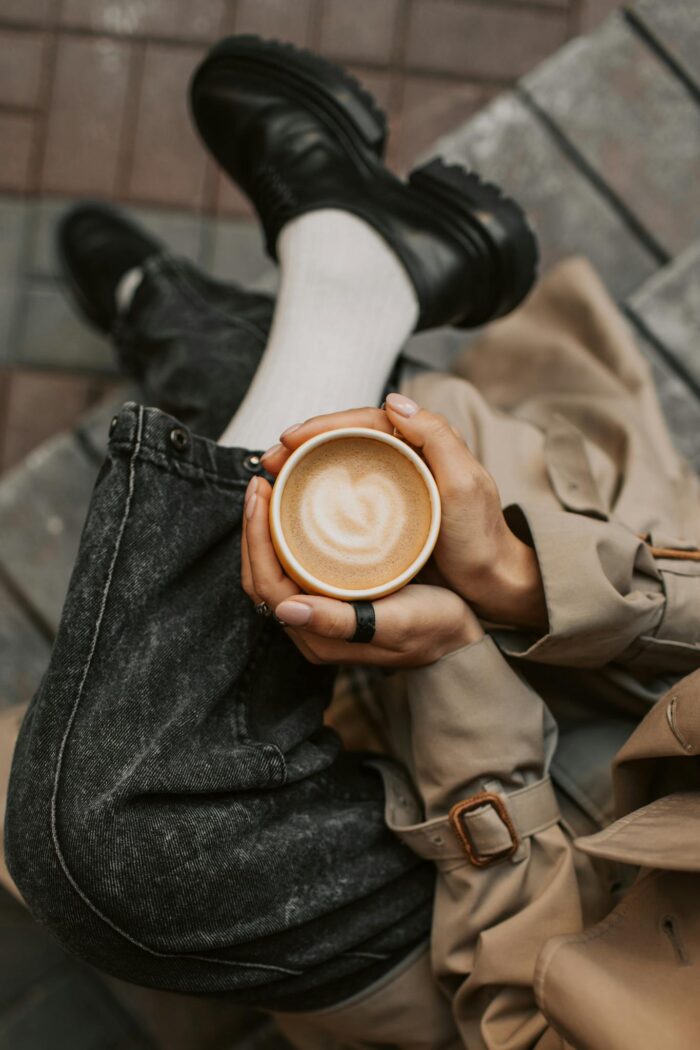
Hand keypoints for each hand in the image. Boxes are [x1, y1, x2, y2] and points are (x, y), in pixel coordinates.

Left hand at [241, 475, 482, 667]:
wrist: (462, 639)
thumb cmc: (436, 628)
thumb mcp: (396, 624)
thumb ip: (341, 622)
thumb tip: (285, 610)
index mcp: (317, 637)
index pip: (266, 584)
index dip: (255, 537)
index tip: (260, 492)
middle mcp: (309, 628)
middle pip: (262, 575)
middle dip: (254, 528)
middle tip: (260, 480)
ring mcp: (318, 614)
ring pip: (275, 569)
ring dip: (266, 530)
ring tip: (272, 487)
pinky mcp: (332, 599)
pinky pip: (295, 566)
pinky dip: (286, 536)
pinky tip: (295, 508)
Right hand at [261, 399, 546, 630]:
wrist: (496, 582)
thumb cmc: (481, 538)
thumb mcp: (465, 485)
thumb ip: (436, 438)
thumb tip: (393, 401)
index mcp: (424, 441)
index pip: (363, 420)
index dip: (321, 425)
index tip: (288, 439)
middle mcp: (408, 456)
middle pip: (345, 439)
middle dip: (302, 444)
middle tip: (267, 461)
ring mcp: (397, 483)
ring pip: (341, 463)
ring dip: (303, 466)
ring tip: (272, 478)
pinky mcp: (388, 511)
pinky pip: (346, 491)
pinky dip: (317, 492)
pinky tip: (295, 503)